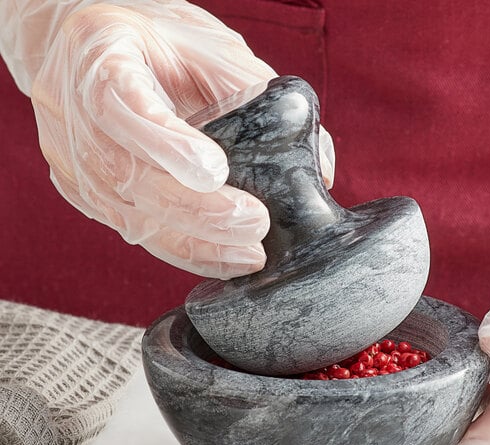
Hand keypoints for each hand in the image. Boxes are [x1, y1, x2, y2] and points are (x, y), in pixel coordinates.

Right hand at [18, 1, 333, 277]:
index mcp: (99, 55)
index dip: (166, 143)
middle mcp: (73, 114)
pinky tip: (220, 258)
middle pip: (130, 176)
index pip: (122, 104)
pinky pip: (134, 232)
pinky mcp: (86, 195)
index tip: (215, 172)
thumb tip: (319, 165)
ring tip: (249, 254)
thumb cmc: (152, 44)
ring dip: (194, 243)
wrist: (83, 53)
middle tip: (254, 226)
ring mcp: (73, 161)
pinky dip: (181, 250)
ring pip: (132, 217)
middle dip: (197, 211)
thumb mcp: (205, 47)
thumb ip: (258, 96)